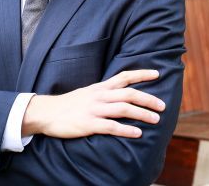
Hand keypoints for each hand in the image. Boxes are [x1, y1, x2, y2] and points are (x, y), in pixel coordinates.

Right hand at [21, 69, 164, 138]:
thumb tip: (120, 94)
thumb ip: (103, 93)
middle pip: (129, 94)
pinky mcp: (89, 124)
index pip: (124, 76)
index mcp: (100, 87)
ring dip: (142, 114)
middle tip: (163, 105)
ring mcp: (94, 110)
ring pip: (124, 109)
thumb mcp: (88, 93)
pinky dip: (126, 130)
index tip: (157, 74)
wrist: (46, 112)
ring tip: (156, 119)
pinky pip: (111, 126)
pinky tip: (137, 134)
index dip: (142, 74)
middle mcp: (100, 96)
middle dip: (148, 98)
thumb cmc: (69, 104)